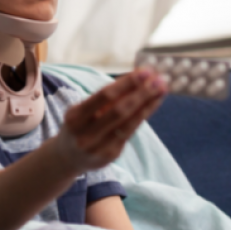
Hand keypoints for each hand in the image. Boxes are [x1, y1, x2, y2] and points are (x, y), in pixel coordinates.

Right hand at [52, 68, 166, 172]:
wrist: (68, 157)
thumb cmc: (79, 126)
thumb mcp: (82, 110)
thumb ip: (105, 98)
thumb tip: (136, 77)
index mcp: (75, 117)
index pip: (104, 96)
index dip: (126, 83)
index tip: (145, 72)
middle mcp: (85, 134)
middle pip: (119, 110)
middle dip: (141, 93)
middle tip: (159, 79)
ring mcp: (98, 147)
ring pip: (128, 122)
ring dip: (147, 104)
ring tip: (162, 89)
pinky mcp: (110, 155)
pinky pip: (130, 132)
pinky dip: (143, 115)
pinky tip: (153, 103)